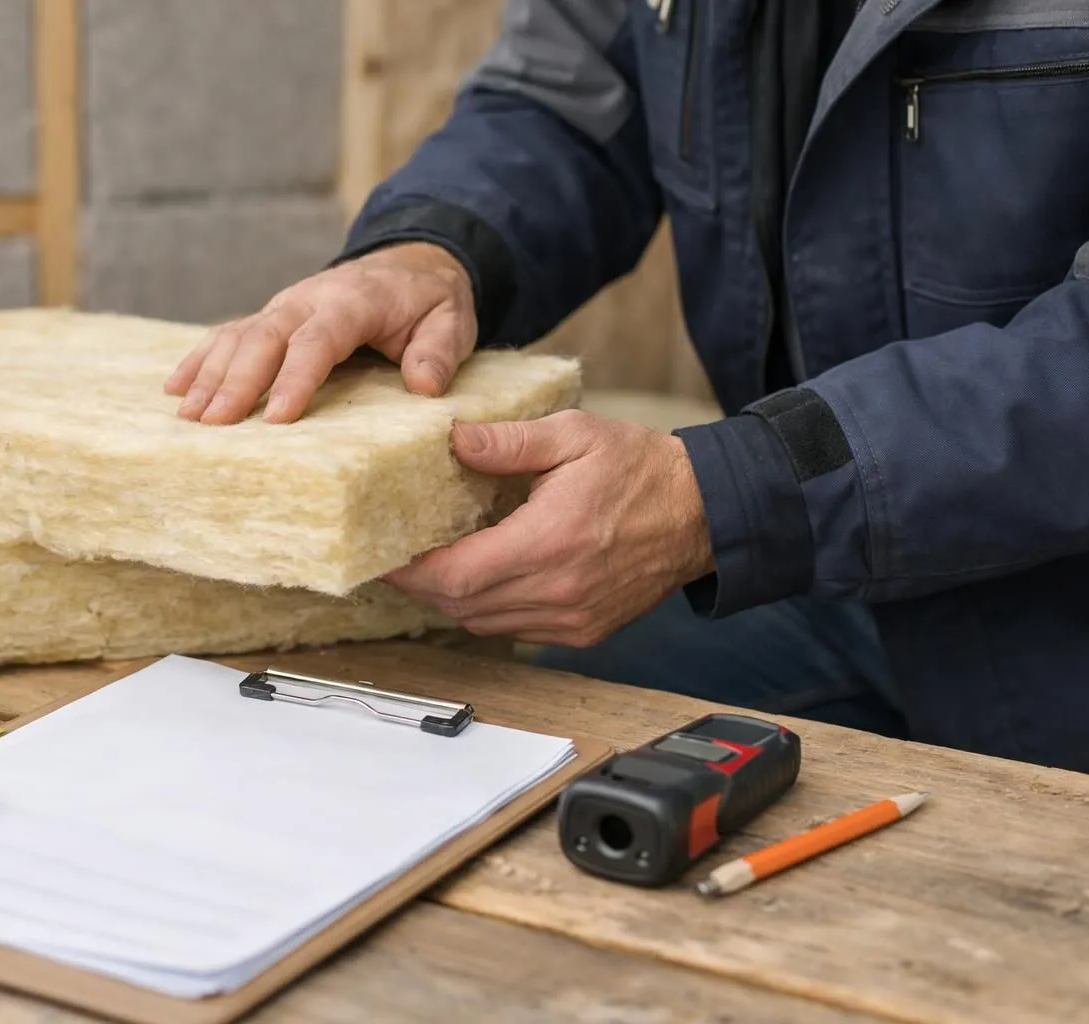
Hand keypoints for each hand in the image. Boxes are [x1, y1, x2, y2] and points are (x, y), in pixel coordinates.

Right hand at [164, 242, 477, 423]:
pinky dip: (200, 359)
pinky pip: (228, 334)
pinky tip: (175, 388)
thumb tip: (423, 386)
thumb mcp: (451, 322)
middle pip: (264, 337)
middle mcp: (308, 299)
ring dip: (210, 374)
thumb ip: (438, 352)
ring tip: (188, 415)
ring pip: (238, 336)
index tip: (276, 418)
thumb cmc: (430, 302)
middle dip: (236, 381)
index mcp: (353, 302)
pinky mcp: (270, 316)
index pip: (318, 341)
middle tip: (213, 424)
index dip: (295, 378)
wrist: (411, 263)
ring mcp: (284, 306)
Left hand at [383, 409, 715, 646]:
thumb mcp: (574, 435)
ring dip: (453, 599)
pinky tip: (485, 576)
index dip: (411, 570)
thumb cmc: (641, 469)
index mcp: (550, 542)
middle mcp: (559, 591)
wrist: (703, 512)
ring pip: (483, 624)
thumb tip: (454, 439)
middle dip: (423, 584)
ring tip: (436, 563)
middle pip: (461, 607)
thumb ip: (509, 442)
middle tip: (399, 555)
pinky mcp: (584, 631)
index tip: (386, 553)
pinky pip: (515, 630)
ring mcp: (572, 618)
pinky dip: (489, 610)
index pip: (456, 575)